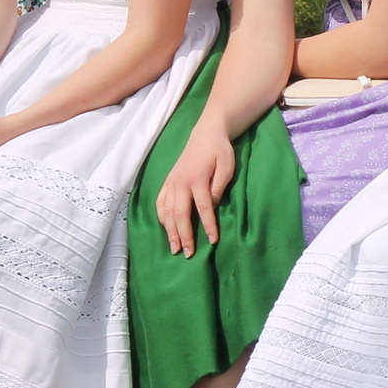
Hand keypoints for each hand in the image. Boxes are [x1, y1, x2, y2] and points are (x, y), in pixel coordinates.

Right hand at [155, 121, 237, 256]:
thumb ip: (219, 186)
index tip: (213, 241)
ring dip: (170, 231)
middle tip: (187, 253)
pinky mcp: (167, 182)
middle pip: (180, 214)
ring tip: (174, 248)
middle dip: (184, 235)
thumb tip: (212, 206)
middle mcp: (180, 182)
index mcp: (197, 178)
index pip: (203, 208)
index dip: (208, 226)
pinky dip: (161, 217)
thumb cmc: (220, 151)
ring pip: (167, 211)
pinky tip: (166, 229)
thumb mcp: (227, 166)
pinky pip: (160, 202)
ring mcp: (171, 182)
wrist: (205, 134)